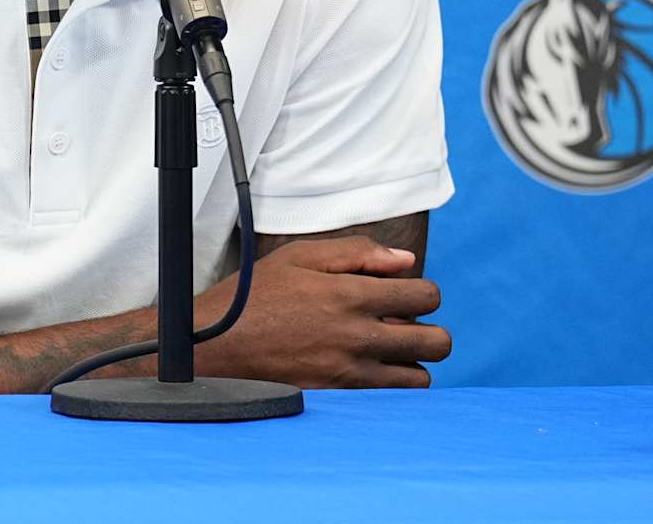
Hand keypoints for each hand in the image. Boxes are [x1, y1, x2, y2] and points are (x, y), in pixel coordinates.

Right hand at [194, 237, 450, 387]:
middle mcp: (359, 338)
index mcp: (351, 295)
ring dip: (410, 362)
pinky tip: (368, 371)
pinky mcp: (341, 399)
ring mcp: (351, 373)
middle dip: (428, 329)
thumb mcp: (298, 257)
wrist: (215, 346)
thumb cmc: (253, 296)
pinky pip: (392, 400)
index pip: (427, 296)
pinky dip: (390, 386)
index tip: (403, 294)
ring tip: (384, 350)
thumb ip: (357, 252)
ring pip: (420, 378)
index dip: (422, 292)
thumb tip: (407, 261)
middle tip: (401, 324)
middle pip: (437, 342)